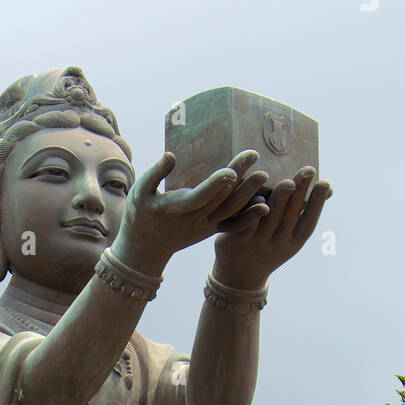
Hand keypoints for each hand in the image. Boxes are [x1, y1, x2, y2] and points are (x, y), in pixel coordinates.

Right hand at [110, 150, 268, 276]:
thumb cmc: (140, 216)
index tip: (231, 171)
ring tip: (264, 176)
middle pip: (221, 198)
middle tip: (254, 155)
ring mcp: (205, 227)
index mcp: (177, 208)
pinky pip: (233, 226)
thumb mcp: (139, 192)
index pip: (200, 196)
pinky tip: (265, 206)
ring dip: (249, 195)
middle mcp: (195, 219)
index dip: (216, 185)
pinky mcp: (211, 230)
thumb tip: (171, 155)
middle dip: (239, 178)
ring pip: (231, 211)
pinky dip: (249, 218)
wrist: (145, 249)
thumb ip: (155, 174)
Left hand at [214, 167, 331, 289]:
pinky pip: (247, 224)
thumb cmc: (270, 245)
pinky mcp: (237, 240)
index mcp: (294, 240)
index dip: (317, 202)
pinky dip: (254, 210)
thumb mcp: (291, 235)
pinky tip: (258, 195)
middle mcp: (278, 242)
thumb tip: (329, 187)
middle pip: (291, 214)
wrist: (239, 274)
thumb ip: (304, 212)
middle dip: (300, 192)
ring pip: (271, 217)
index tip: (324, 183)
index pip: (309, 220)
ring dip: (280, 200)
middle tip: (307, 171)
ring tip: (288, 182)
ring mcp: (258, 242)